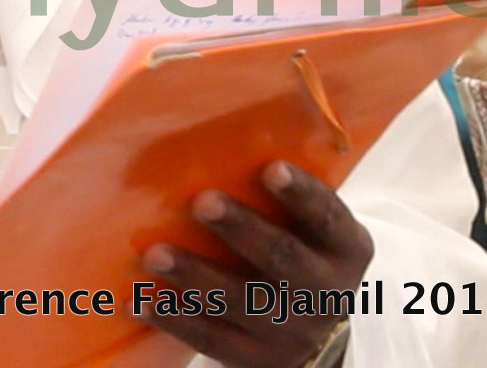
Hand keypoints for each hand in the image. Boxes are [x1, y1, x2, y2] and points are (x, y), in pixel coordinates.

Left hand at [139, 162, 372, 367]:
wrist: (320, 340)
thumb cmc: (304, 255)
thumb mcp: (318, 233)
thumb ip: (289, 200)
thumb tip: (224, 139)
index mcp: (347, 250)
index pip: (328, 217)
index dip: (302, 194)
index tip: (271, 168)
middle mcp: (324, 292)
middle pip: (281, 259)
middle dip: (240, 229)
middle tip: (201, 202)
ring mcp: (290, 330)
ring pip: (240, 301)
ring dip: (194, 275)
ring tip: (154, 254)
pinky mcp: (254, 358)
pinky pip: (210, 338)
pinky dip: (174, 318)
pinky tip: (139, 300)